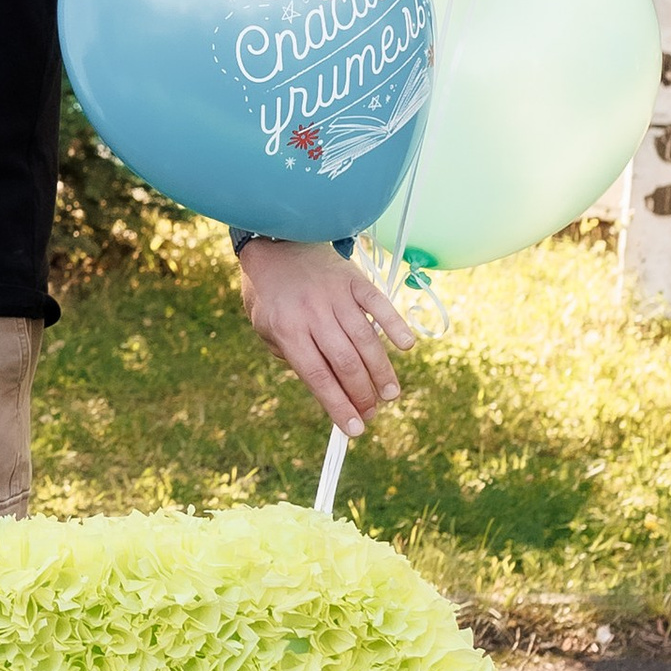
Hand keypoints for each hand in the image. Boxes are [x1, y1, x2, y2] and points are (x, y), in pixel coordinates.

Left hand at [237, 239, 417, 435]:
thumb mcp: (264, 327)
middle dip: (362, 394)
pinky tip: (406, 347)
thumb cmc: (270, 293)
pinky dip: (395, 325)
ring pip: (366, 340)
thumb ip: (290, 355)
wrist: (276, 241)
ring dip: (381, 371)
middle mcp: (313, 314)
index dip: (337, 405)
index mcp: (287, 330)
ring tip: (390, 394)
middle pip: (345, 363)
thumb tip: (323, 386)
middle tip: (373, 413)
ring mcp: (336, 295)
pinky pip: (379, 304)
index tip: (354, 429)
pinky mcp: (354, 279)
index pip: (317, 376)